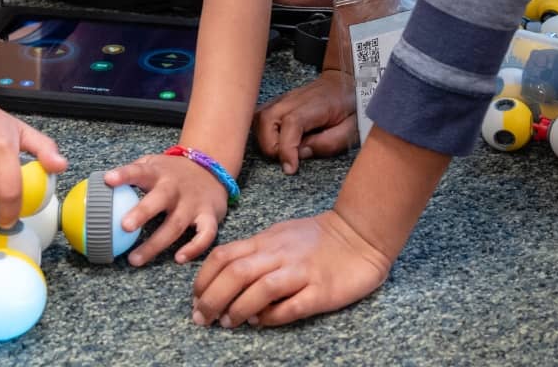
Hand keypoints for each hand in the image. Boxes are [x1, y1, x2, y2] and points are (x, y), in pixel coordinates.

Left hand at [105, 154, 230, 266]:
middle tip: (124, 226)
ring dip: (156, 243)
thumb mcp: (153, 164)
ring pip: (176, 224)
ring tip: (134, 259)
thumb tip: (94, 187)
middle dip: (143, 212)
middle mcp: (176, 187)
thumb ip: (131, 173)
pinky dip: (194, 247)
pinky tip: (179, 258)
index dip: (124, 175)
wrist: (212, 168)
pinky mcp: (210, 215)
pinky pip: (205, 234)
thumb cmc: (172, 172)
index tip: (107, 180)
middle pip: (160, 199)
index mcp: (158, 173)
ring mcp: (194, 203)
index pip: (139, 171)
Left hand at [192, 209, 391, 327]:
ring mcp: (302, 272)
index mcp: (267, 241)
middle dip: (212, 298)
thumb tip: (229, 285)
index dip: (203, 279)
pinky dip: (271, 317)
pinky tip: (262, 322)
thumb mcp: (281, 236)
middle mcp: (281, 255)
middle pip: (236, 273)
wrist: (362, 234)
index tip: (196, 299)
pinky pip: (291, 306)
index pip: (224, 256)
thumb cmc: (319, 238)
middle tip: (202, 318)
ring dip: (238, 309)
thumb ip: (256, 254)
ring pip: (260, 289)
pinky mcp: (322, 291)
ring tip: (228, 323)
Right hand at [254, 70, 357, 173]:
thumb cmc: (349, 108)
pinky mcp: (278, 102)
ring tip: (282, 151)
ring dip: (264, 140)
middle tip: (287, 160)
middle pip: (267, 119)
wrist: (344, 83)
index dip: (287, 148)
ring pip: (259, 118)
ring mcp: (283, 98)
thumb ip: (330, 142)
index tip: (290, 168)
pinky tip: (275, 141)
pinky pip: (260, 116)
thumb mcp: (351, 128)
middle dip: (271, 146)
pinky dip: (261, 132)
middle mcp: (294, 99)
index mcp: (315, 104)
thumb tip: (303, 153)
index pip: (292, 123)